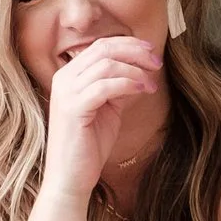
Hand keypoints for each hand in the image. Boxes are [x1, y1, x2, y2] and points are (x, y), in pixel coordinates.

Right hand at [42, 36, 162, 198]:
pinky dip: (128, 84)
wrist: (71, 176)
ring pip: (106, 65)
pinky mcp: (73, 109)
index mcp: (69, 75)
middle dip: (135, 52)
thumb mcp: (108, 108)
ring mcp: (66, 93)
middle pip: (104, 49)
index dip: (129, 45)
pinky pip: (105, 86)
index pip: (100, 46)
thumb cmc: (90, 144)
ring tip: (152, 84)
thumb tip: (140, 70)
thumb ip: (118, 86)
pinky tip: (143, 90)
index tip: (152, 52)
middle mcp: (63, 79)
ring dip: (136, 70)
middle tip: (157, 63)